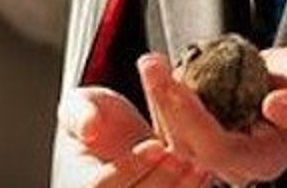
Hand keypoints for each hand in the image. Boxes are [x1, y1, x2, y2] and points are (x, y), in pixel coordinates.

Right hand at [52, 85, 213, 187]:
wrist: (117, 133)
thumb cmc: (96, 117)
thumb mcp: (80, 106)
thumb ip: (80, 113)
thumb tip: (90, 126)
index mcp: (81, 183)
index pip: (99, 185)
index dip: (130, 167)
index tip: (156, 145)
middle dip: (160, 180)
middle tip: (182, 157)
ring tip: (200, 165)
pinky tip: (206, 171)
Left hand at [138, 44, 286, 185]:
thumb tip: (274, 107)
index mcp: (266, 161)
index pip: (218, 149)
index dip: (194, 119)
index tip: (177, 85)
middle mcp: (236, 164)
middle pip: (187, 144)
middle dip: (165, 103)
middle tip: (152, 64)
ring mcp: (217, 148)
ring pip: (174, 133)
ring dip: (158, 96)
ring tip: (151, 61)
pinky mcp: (205, 132)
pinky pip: (175, 119)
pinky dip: (164, 94)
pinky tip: (158, 69)